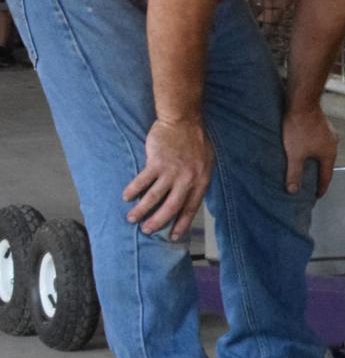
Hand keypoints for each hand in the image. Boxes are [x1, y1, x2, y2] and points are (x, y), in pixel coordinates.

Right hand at [123, 117, 213, 240]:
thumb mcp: (206, 163)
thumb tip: (189, 197)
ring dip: (141, 210)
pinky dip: (133, 190)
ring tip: (132, 218)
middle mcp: (187, 179)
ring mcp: (171, 171)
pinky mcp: (156, 163)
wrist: (183, 120)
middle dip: (158, 222)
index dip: (181, 223)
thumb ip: (197, 180)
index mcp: (201, 180)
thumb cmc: (196, 141)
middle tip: (147, 230)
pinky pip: (142, 181)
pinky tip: (126, 197)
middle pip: (170, 207)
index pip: (191, 208)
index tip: (174, 236)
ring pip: (154, 197)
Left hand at [282, 107, 337, 196]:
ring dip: (316, 160)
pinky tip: (306, 147)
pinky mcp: (322, 124)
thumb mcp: (294, 155)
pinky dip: (314, 149)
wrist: (302, 103)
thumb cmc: (299, 129)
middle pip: (327, 164)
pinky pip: (320, 142)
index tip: (317, 196)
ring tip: (307, 165)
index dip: (321, 188)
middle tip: (312, 183)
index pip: (327, 176)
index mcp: (329, 154)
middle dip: (319, 174)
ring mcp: (329, 133)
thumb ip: (294, 174)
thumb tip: (293, 191)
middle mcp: (333, 144)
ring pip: (323, 152)